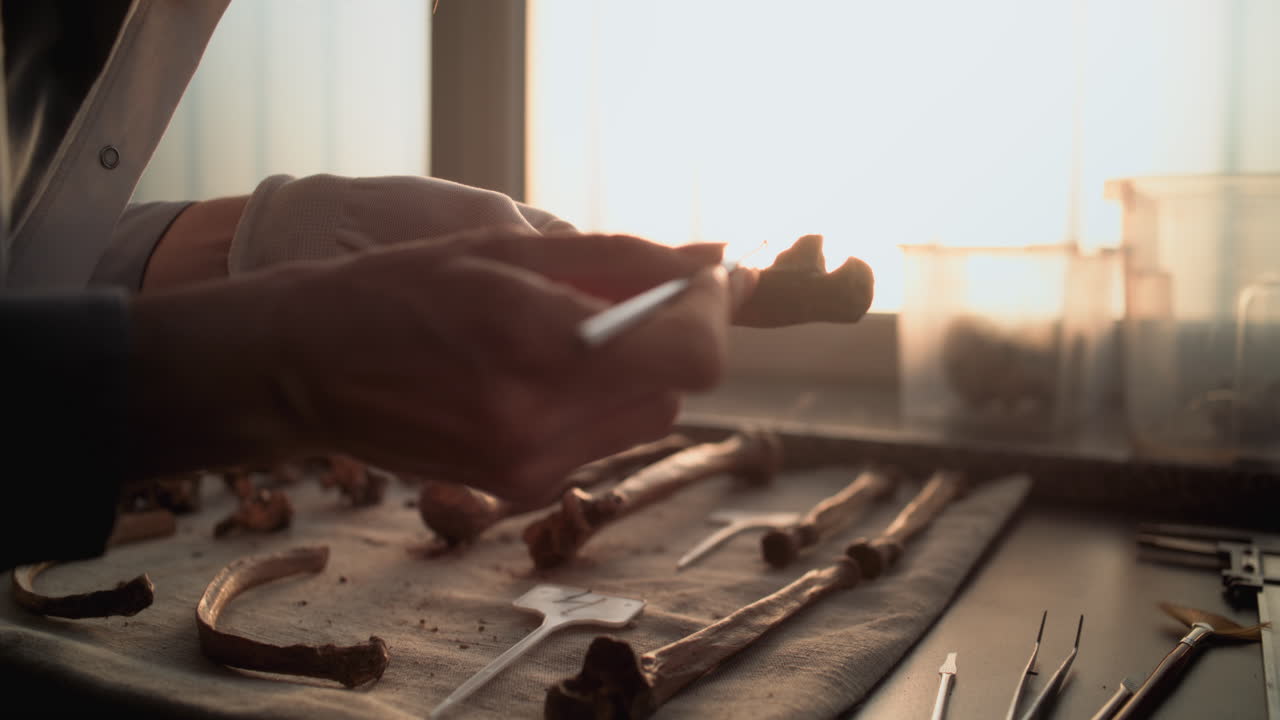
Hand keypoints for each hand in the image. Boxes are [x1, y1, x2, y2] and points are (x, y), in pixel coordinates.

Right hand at [128, 230, 749, 506]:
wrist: (306, 367)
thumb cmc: (400, 290)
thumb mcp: (507, 247)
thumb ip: (622, 258)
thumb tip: (710, 262)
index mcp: (541, 343)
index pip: (694, 354)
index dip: (712, 314)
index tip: (700, 284)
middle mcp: (541, 419)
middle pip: (679, 389)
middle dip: (669, 339)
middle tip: (626, 300)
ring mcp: (529, 465)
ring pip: (647, 417)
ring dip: (631, 374)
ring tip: (559, 338)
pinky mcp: (517, 488)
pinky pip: (600, 442)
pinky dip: (591, 405)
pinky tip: (529, 377)